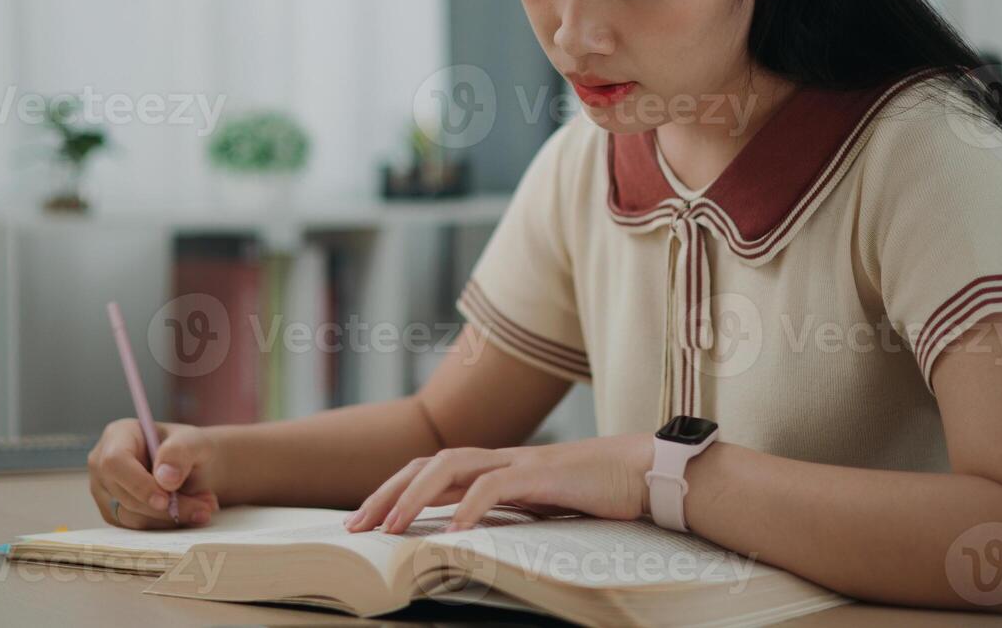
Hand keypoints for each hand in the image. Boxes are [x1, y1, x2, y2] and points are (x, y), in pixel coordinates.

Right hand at [87, 418, 222, 528]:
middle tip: (205, 506)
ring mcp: (104, 491)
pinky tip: (190, 513)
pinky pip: (135, 529)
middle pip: (124, 495)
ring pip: (130, 517)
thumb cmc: (188, 447)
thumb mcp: (193, 441)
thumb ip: (180, 453)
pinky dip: (165, 525)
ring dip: (170, 519)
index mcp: (117, 436)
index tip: (166, 500)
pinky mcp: (114, 514)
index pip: (115, 462)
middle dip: (166, 508)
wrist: (191, 466)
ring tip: (204, 507)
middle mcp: (102, 464)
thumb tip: (165, 479)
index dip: (138, 484)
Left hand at [343, 434, 652, 533]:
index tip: (365, 523)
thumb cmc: (598, 494)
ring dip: (416, 496)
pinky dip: (470, 506)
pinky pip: (496, 485)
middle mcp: (499, 459)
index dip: (393, 492)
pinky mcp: (543, 473)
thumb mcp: (540, 510)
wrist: (646, 473)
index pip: (429, 471)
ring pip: (450, 466)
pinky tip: (454, 531)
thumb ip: (507, 516)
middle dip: (387, 493)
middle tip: (356, 528)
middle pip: (426, 464)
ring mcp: (519, 462)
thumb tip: (467, 541)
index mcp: (495, 467)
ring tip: (393, 528)